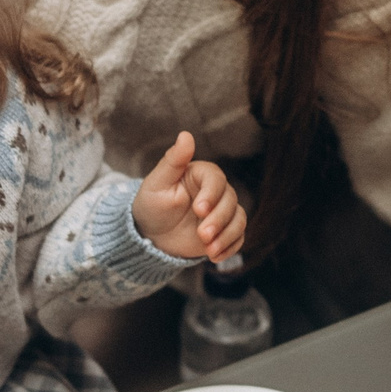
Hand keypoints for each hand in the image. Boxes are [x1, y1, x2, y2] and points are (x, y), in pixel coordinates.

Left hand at [132, 131, 244, 260]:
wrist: (151, 234)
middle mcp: (216, 191)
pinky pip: (238, 237)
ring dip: (227, 236)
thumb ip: (173, 160)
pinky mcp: (225, 231)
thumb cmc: (151, 204)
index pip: (216, 179)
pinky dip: (230, 247)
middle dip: (219, 220)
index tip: (199, 210)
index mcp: (201, 174)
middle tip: (202, 235)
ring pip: (239, 219)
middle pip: (231, 201)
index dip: (212, 194)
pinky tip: (214, 257)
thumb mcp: (157, 183)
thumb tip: (185, 135)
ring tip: (208, 249)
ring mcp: (222, 212)